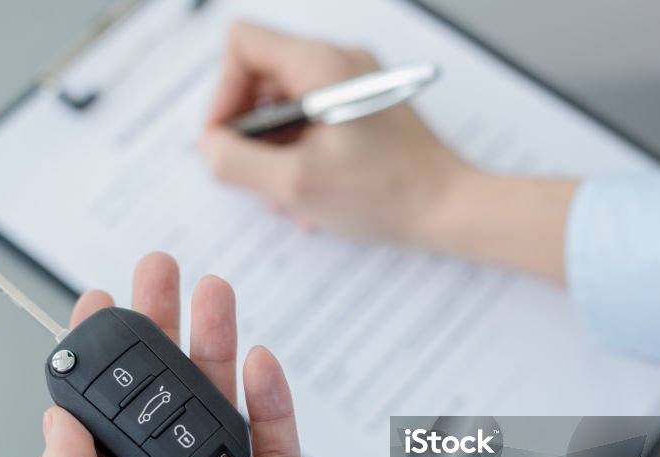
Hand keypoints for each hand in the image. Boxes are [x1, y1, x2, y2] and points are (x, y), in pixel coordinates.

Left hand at [29, 253, 342, 456]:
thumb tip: (58, 417)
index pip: (98, 421)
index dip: (97, 361)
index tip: (98, 304)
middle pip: (160, 402)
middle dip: (158, 335)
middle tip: (161, 273)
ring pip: (218, 412)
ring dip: (215, 350)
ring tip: (214, 292)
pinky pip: (276, 448)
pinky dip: (270, 402)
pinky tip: (260, 361)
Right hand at [200, 22, 576, 284]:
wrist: (451, 209)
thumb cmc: (387, 193)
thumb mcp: (295, 184)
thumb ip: (236, 162)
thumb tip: (209, 148)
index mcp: (320, 64)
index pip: (241, 45)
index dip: (222, 94)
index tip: (226, 141)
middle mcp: (338, 62)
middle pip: (260, 78)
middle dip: (249, 131)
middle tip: (254, 176)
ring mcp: (353, 84)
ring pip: (284, 105)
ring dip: (273, 151)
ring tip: (285, 195)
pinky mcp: (364, 109)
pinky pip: (312, 121)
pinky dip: (300, 154)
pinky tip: (309, 195)